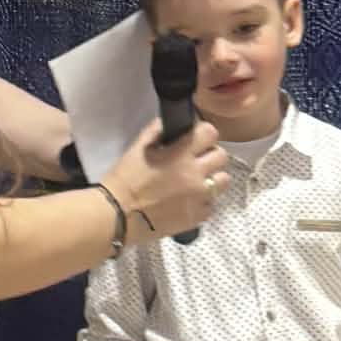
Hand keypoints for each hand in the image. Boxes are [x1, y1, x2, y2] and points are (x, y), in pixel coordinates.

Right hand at [112, 121, 223, 239]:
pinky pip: (211, 204)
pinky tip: (188, 201)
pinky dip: (203, 201)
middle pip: (222, 156)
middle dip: (210, 154)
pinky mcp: (197, 217)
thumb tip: (173, 124)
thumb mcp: (137, 147)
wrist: (117, 216)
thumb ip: (157, 131)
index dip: (204, 133)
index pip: (210, 133)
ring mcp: (199, 197)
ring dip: (212, 178)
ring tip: (196, 181)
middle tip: (196, 160)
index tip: (196, 138)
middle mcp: (196, 174)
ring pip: (223, 181)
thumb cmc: (124, 179)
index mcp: (181, 154)